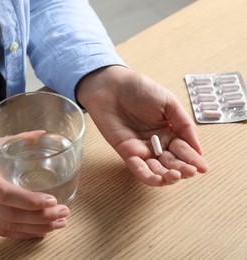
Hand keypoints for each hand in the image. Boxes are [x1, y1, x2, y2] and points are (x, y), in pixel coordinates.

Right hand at [0, 137, 68, 238]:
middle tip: (63, 214)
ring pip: (5, 226)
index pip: (3, 193)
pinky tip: (36, 233)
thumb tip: (39, 135)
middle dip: (39, 217)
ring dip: (33, 228)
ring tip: (57, 226)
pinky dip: (18, 233)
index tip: (51, 201)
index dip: (28, 200)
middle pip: (8, 214)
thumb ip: (9, 140)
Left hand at [76, 66, 208, 185]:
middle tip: (191, 171)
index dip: (193, 159)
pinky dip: (148, 176)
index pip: (184, 149)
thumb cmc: (139, 89)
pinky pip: (138, 168)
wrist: (112, 86)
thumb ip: (184, 125)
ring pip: (157, 169)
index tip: (203, 167)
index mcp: (169, 131)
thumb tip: (198, 149)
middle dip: (183, 169)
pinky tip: (159, 180)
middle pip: (172, 162)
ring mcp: (141, 149)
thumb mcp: (169, 103)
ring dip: (167, 176)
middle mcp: (157, 143)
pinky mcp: (126, 152)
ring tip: (176, 175)